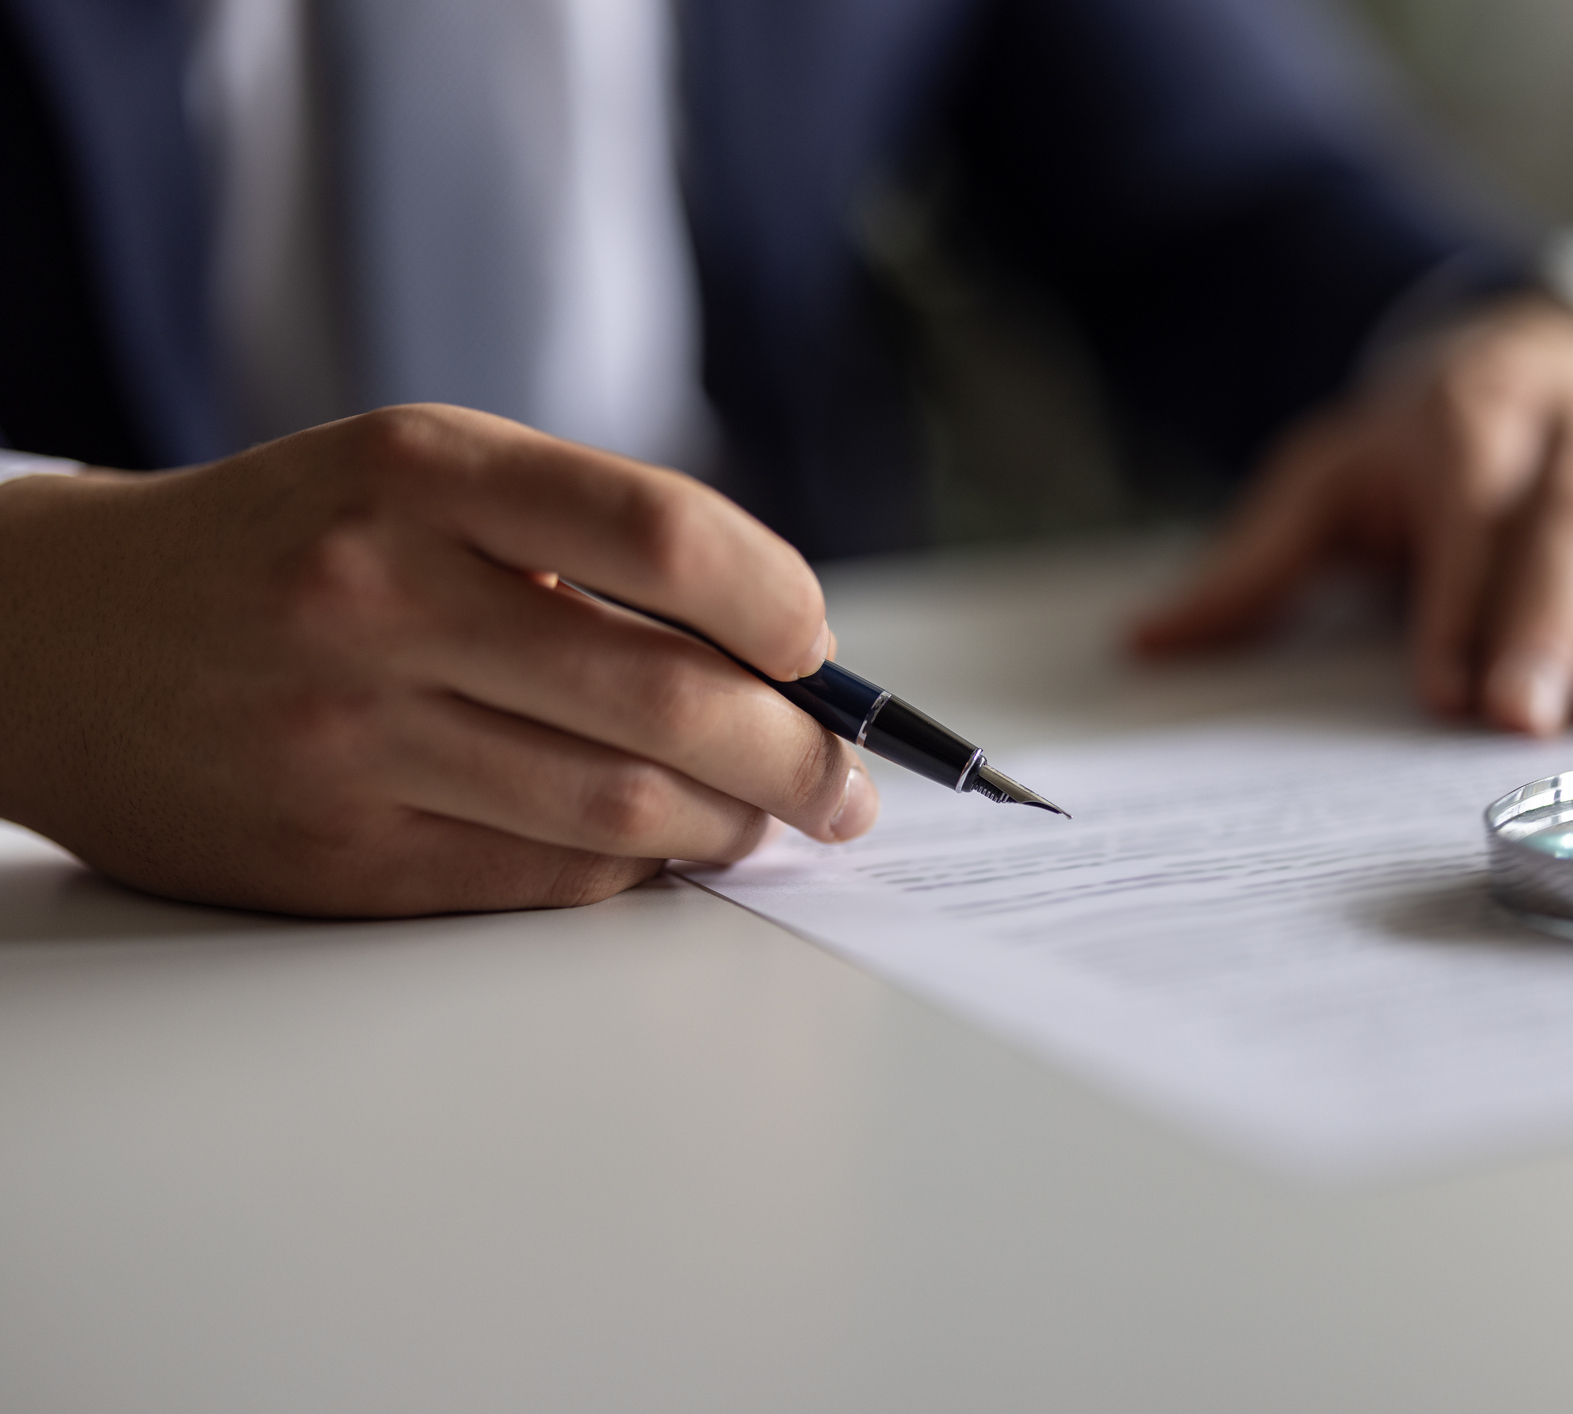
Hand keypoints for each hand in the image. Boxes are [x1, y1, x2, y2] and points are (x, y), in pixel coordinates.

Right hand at [0, 406, 876, 916]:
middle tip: (845, 784)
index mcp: (418, 472)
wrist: (54, 638)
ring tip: (773, 821)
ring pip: (618, 807)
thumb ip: (580, 537)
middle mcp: (382, 596)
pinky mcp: (333, 854)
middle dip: (794, 753)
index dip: (777, 603)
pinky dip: (632, 868)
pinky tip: (661, 850)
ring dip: (733, 826)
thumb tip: (774, 648)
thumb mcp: (413, 476)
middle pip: (665, 697)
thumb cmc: (282, 546)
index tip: (820, 649)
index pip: (662, 534)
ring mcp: (351, 736)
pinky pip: (542, 877)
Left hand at [1132, 296, 1572, 733]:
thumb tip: (1145, 642)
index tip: (1441, 686)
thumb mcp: (1334, 477)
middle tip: (1525, 719)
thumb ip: (1256, 561)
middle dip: (1552, 622)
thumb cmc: (1431, 442)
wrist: (1557, 352)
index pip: (1473, 500)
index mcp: (1482, 404)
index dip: (1460, 595)